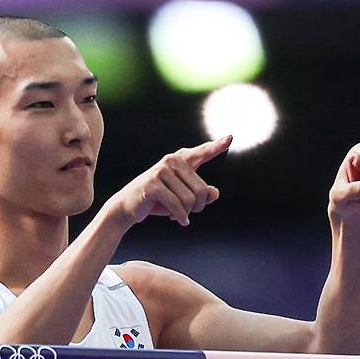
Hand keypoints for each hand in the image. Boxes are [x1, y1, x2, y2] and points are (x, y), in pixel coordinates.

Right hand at [107, 135, 231, 227]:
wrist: (128, 207)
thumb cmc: (157, 201)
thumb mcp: (182, 198)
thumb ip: (201, 194)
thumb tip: (214, 192)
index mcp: (180, 160)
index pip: (201, 153)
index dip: (217, 146)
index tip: (231, 138)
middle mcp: (172, 161)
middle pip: (202, 190)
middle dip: (198, 206)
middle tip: (189, 212)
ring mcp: (161, 170)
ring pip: (190, 199)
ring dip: (187, 213)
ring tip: (179, 215)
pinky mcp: (153, 183)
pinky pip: (177, 205)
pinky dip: (180, 217)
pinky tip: (178, 220)